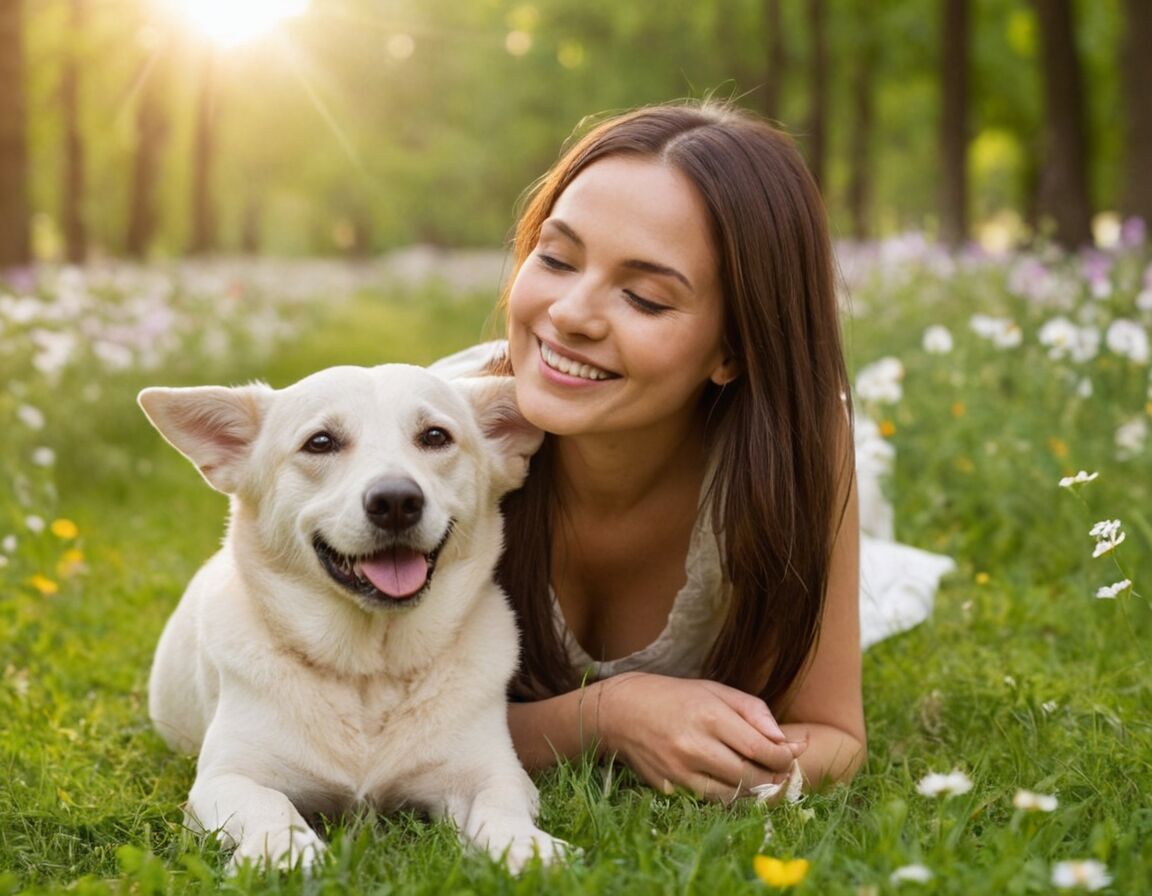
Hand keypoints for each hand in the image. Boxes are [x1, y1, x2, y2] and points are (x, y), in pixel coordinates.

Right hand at [592, 673, 806, 801]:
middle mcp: (696, 746)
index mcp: (711, 716)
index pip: (761, 748)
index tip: (792, 753)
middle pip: (751, 776)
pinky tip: (733, 781)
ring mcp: (681, 771)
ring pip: (733, 794)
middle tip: (780, 769)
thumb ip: (754, 711)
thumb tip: (784, 740)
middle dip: (774, 776)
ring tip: (760, 776)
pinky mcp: (670, 787)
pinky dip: (729, 795)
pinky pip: (711, 800)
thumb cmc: (674, 696)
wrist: (621, 711)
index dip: (784, 756)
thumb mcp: (715, 690)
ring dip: (754, 790)